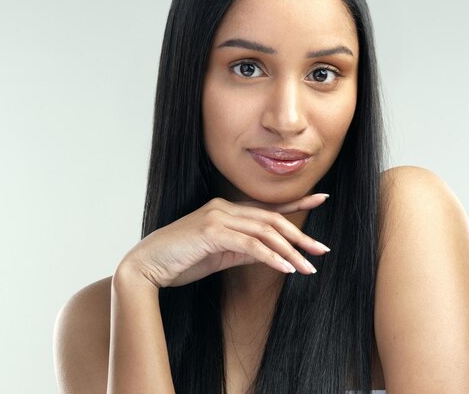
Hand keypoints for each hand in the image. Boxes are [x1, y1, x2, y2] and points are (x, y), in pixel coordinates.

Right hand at [117, 194, 330, 287]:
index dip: (296, 204)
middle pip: (272, 219)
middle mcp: (224, 207)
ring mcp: (218, 217)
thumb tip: (272, 254)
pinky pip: (250, 244)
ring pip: (265, 231)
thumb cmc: (180, 260)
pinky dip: (271, 257)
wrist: (146, 266)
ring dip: (290, 251)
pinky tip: (286, 268)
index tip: (321, 200)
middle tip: (322, 251)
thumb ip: (244, 250)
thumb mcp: (219, 255)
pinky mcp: (212, 231)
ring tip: (309, 268)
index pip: (267, 208)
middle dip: (300, 236)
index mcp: (226, 210)